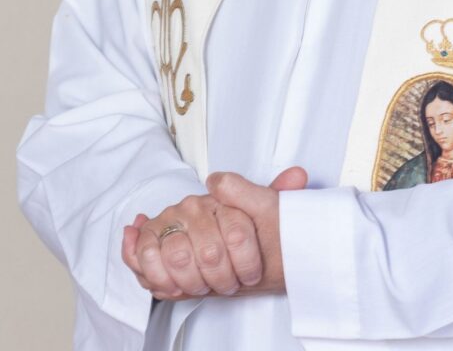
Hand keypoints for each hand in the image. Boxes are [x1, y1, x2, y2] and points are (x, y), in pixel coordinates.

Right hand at [121, 167, 305, 299]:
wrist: (207, 247)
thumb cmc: (234, 236)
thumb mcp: (261, 218)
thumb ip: (278, 196)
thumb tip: (298, 175)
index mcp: (223, 198)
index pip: (239, 234)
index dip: (246, 264)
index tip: (248, 274)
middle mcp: (194, 204)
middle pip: (209, 252)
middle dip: (219, 278)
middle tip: (226, 283)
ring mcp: (169, 218)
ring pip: (179, 257)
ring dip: (193, 282)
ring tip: (201, 284)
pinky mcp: (148, 236)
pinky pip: (147, 258)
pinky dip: (159, 277)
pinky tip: (172, 282)